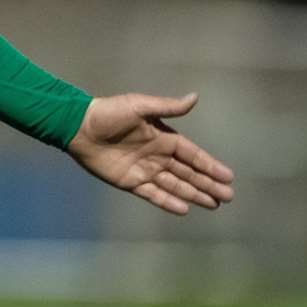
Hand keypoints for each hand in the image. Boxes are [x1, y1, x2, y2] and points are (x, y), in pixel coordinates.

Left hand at [67, 92, 234, 214]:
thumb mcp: (139, 106)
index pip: (192, 154)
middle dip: (208, 184)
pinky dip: (168, 202)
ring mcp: (144, 170)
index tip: (228, 176)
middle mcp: (157, 155)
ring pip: (175, 185)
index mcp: (162, 137)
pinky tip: (185, 209)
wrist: (77, 127)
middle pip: (188, 173)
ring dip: (194, 194)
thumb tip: (195, 97)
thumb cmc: (108, 113)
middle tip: (228, 196)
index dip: (210, 165)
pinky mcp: (130, 182)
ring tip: (214, 204)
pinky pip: (153, 194)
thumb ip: (167, 107)